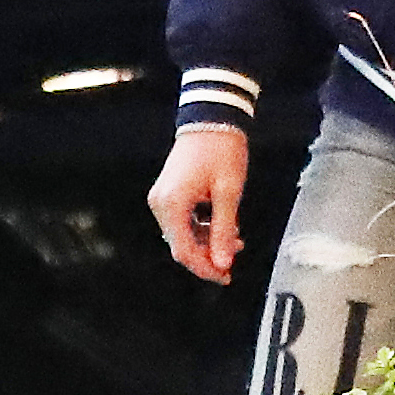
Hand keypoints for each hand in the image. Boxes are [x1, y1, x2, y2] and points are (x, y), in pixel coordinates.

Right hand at [148, 126, 249, 283]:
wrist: (212, 119)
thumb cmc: (220, 149)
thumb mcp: (228, 192)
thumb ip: (224, 230)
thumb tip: (223, 261)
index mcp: (172, 204)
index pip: (184, 251)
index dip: (205, 268)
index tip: (225, 275)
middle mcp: (161, 203)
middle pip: (181, 245)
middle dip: (208, 256)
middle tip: (232, 261)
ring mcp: (163, 197)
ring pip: (182, 235)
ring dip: (207, 242)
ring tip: (233, 239)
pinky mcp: (169, 193)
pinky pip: (182, 221)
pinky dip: (201, 229)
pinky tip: (221, 226)